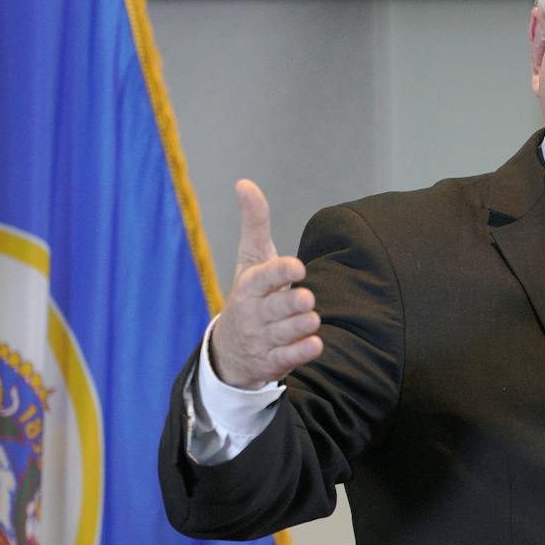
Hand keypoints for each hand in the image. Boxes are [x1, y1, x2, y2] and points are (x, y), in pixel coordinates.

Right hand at [209, 180, 322, 389]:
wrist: (230, 349)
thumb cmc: (249, 294)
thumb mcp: (250, 259)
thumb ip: (254, 223)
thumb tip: (245, 183)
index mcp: (248, 287)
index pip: (262, 278)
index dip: (280, 272)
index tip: (298, 266)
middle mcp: (253, 314)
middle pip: (275, 308)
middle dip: (292, 303)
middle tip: (307, 298)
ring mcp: (262, 339)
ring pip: (285, 333)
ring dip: (302, 325)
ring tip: (311, 318)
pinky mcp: (272, 361)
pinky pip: (289, 358)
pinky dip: (303, 351)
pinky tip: (315, 343)